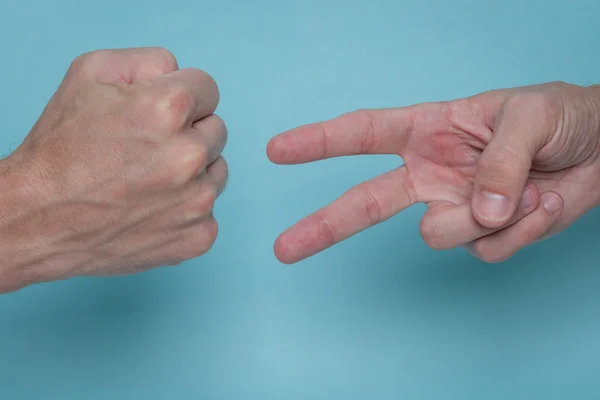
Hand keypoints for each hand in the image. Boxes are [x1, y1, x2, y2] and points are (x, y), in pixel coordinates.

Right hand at [0, 48, 226, 292]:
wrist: (38, 219)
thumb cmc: (60, 147)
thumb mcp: (90, 73)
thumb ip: (149, 61)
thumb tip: (180, 74)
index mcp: (170, 107)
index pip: (208, 89)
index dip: (180, 99)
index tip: (157, 116)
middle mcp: (190, 155)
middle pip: (216, 130)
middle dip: (188, 134)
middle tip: (146, 150)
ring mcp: (198, 201)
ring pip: (216, 171)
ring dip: (192, 173)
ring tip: (147, 180)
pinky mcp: (198, 236)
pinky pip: (208, 212)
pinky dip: (185, 210)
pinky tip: (151, 209)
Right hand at [267, 82, 599, 263]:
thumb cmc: (562, 117)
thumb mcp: (529, 117)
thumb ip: (498, 160)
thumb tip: (478, 211)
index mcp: (430, 131)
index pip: (363, 134)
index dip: (318, 143)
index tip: (278, 151)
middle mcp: (431, 173)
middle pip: (364, 203)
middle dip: (324, 226)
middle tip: (285, 248)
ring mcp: (455, 208)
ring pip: (439, 235)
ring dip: (488, 217)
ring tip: (528, 187)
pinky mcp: (484, 237)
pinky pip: (486, 251)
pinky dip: (521, 231)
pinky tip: (540, 204)